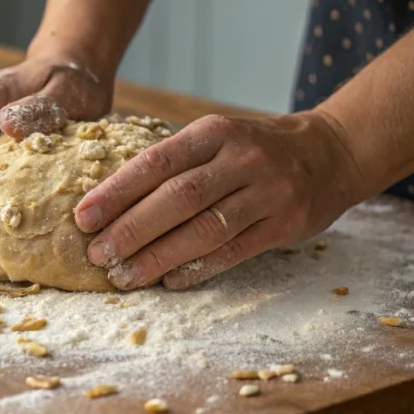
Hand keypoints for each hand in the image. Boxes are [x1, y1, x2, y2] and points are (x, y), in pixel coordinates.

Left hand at [74, 111, 362, 289]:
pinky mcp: (285, 224)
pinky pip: (235, 251)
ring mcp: (267, 191)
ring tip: (124, 276)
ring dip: (159, 256)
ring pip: (205, 229)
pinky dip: (198, 268)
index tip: (83, 217)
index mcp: (213, 132)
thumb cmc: (254, 149)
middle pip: (178, 198)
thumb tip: (110, 200)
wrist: (330, 153)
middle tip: (97, 254)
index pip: (156, 161)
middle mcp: (241, 159)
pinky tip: (169, 281)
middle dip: (132, 229)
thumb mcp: (216, 138)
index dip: (117, 191)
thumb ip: (173, 163)